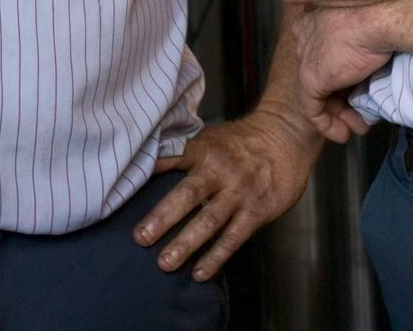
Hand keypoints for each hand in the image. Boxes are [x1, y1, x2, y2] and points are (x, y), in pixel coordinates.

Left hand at [137, 108, 320, 281]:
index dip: (150, 169)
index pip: (173, 158)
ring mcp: (240, 192)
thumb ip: (182, 153)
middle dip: (163, 217)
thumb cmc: (240, 142)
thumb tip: (142, 165)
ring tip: (165, 263)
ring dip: (186, 244)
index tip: (125, 185)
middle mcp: (221, 170)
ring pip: (210, 221)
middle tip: (141, 238)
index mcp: (204, 149)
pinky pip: (233, 238)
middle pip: (189, 194)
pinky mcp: (257, 211)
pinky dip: (216, 257)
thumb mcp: (211, 138)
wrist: (287, 137)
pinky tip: (199, 274)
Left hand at [291, 7, 386, 143]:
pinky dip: (326, 124)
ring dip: (340, 115)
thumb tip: (370, 60)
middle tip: (361, 115)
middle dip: (342, 99)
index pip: (325, 54)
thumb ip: (361, 42)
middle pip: (322, 74)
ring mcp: (306, 56)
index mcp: (316, 17)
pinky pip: (312, 108)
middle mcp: (305, 35)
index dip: (342, 76)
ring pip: (318, 93)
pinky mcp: (310, 77)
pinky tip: (343, 134)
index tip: (358, 90)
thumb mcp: (370, 26)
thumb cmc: (383, 15)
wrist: (381, 17)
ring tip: (359, 127)